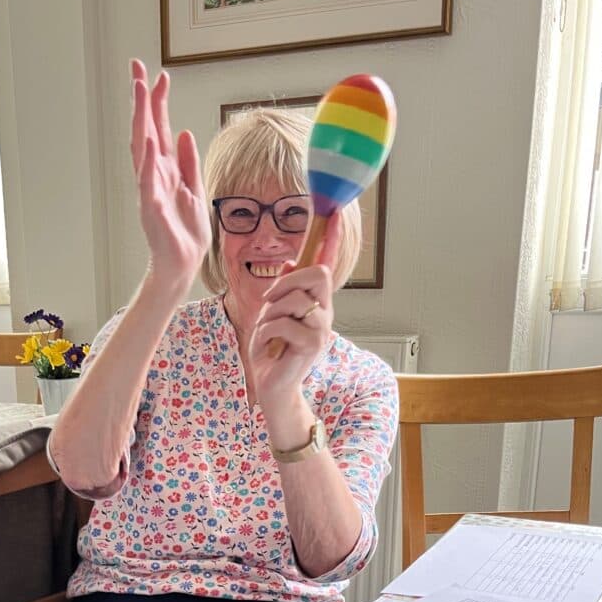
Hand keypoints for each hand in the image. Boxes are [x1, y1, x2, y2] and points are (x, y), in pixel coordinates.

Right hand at [130, 59, 210, 298]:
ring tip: (140, 93)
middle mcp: (154, 175)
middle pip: (146, 130)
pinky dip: (148, 162)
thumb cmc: (186, 232)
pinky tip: (149, 143)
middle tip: (137, 69)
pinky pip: (148, 182)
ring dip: (141, 120)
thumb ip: (189, 163)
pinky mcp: (152, 209)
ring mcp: (150, 190)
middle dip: (142, 100)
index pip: (160, 128)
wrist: (182, 265)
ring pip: (143, 148)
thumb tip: (185, 134)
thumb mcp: (195, 190)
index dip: (159, 102)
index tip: (160, 75)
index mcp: (167, 170)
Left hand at [246, 212, 340, 412]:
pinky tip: (267, 348)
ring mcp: (322, 329)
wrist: (273, 389)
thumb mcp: (272, 315)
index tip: (336, 211)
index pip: (327, 264)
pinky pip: (282, 322)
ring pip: (294, 299)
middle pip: (317, 274)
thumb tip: (293, 260)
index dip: (332, 238)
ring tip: (266, 334)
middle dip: (286, 283)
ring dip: (269, 315)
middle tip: (268, 302)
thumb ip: (283, 291)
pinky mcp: (312, 345)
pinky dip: (265, 333)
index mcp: (317, 302)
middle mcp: (325, 312)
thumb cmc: (272, 353)